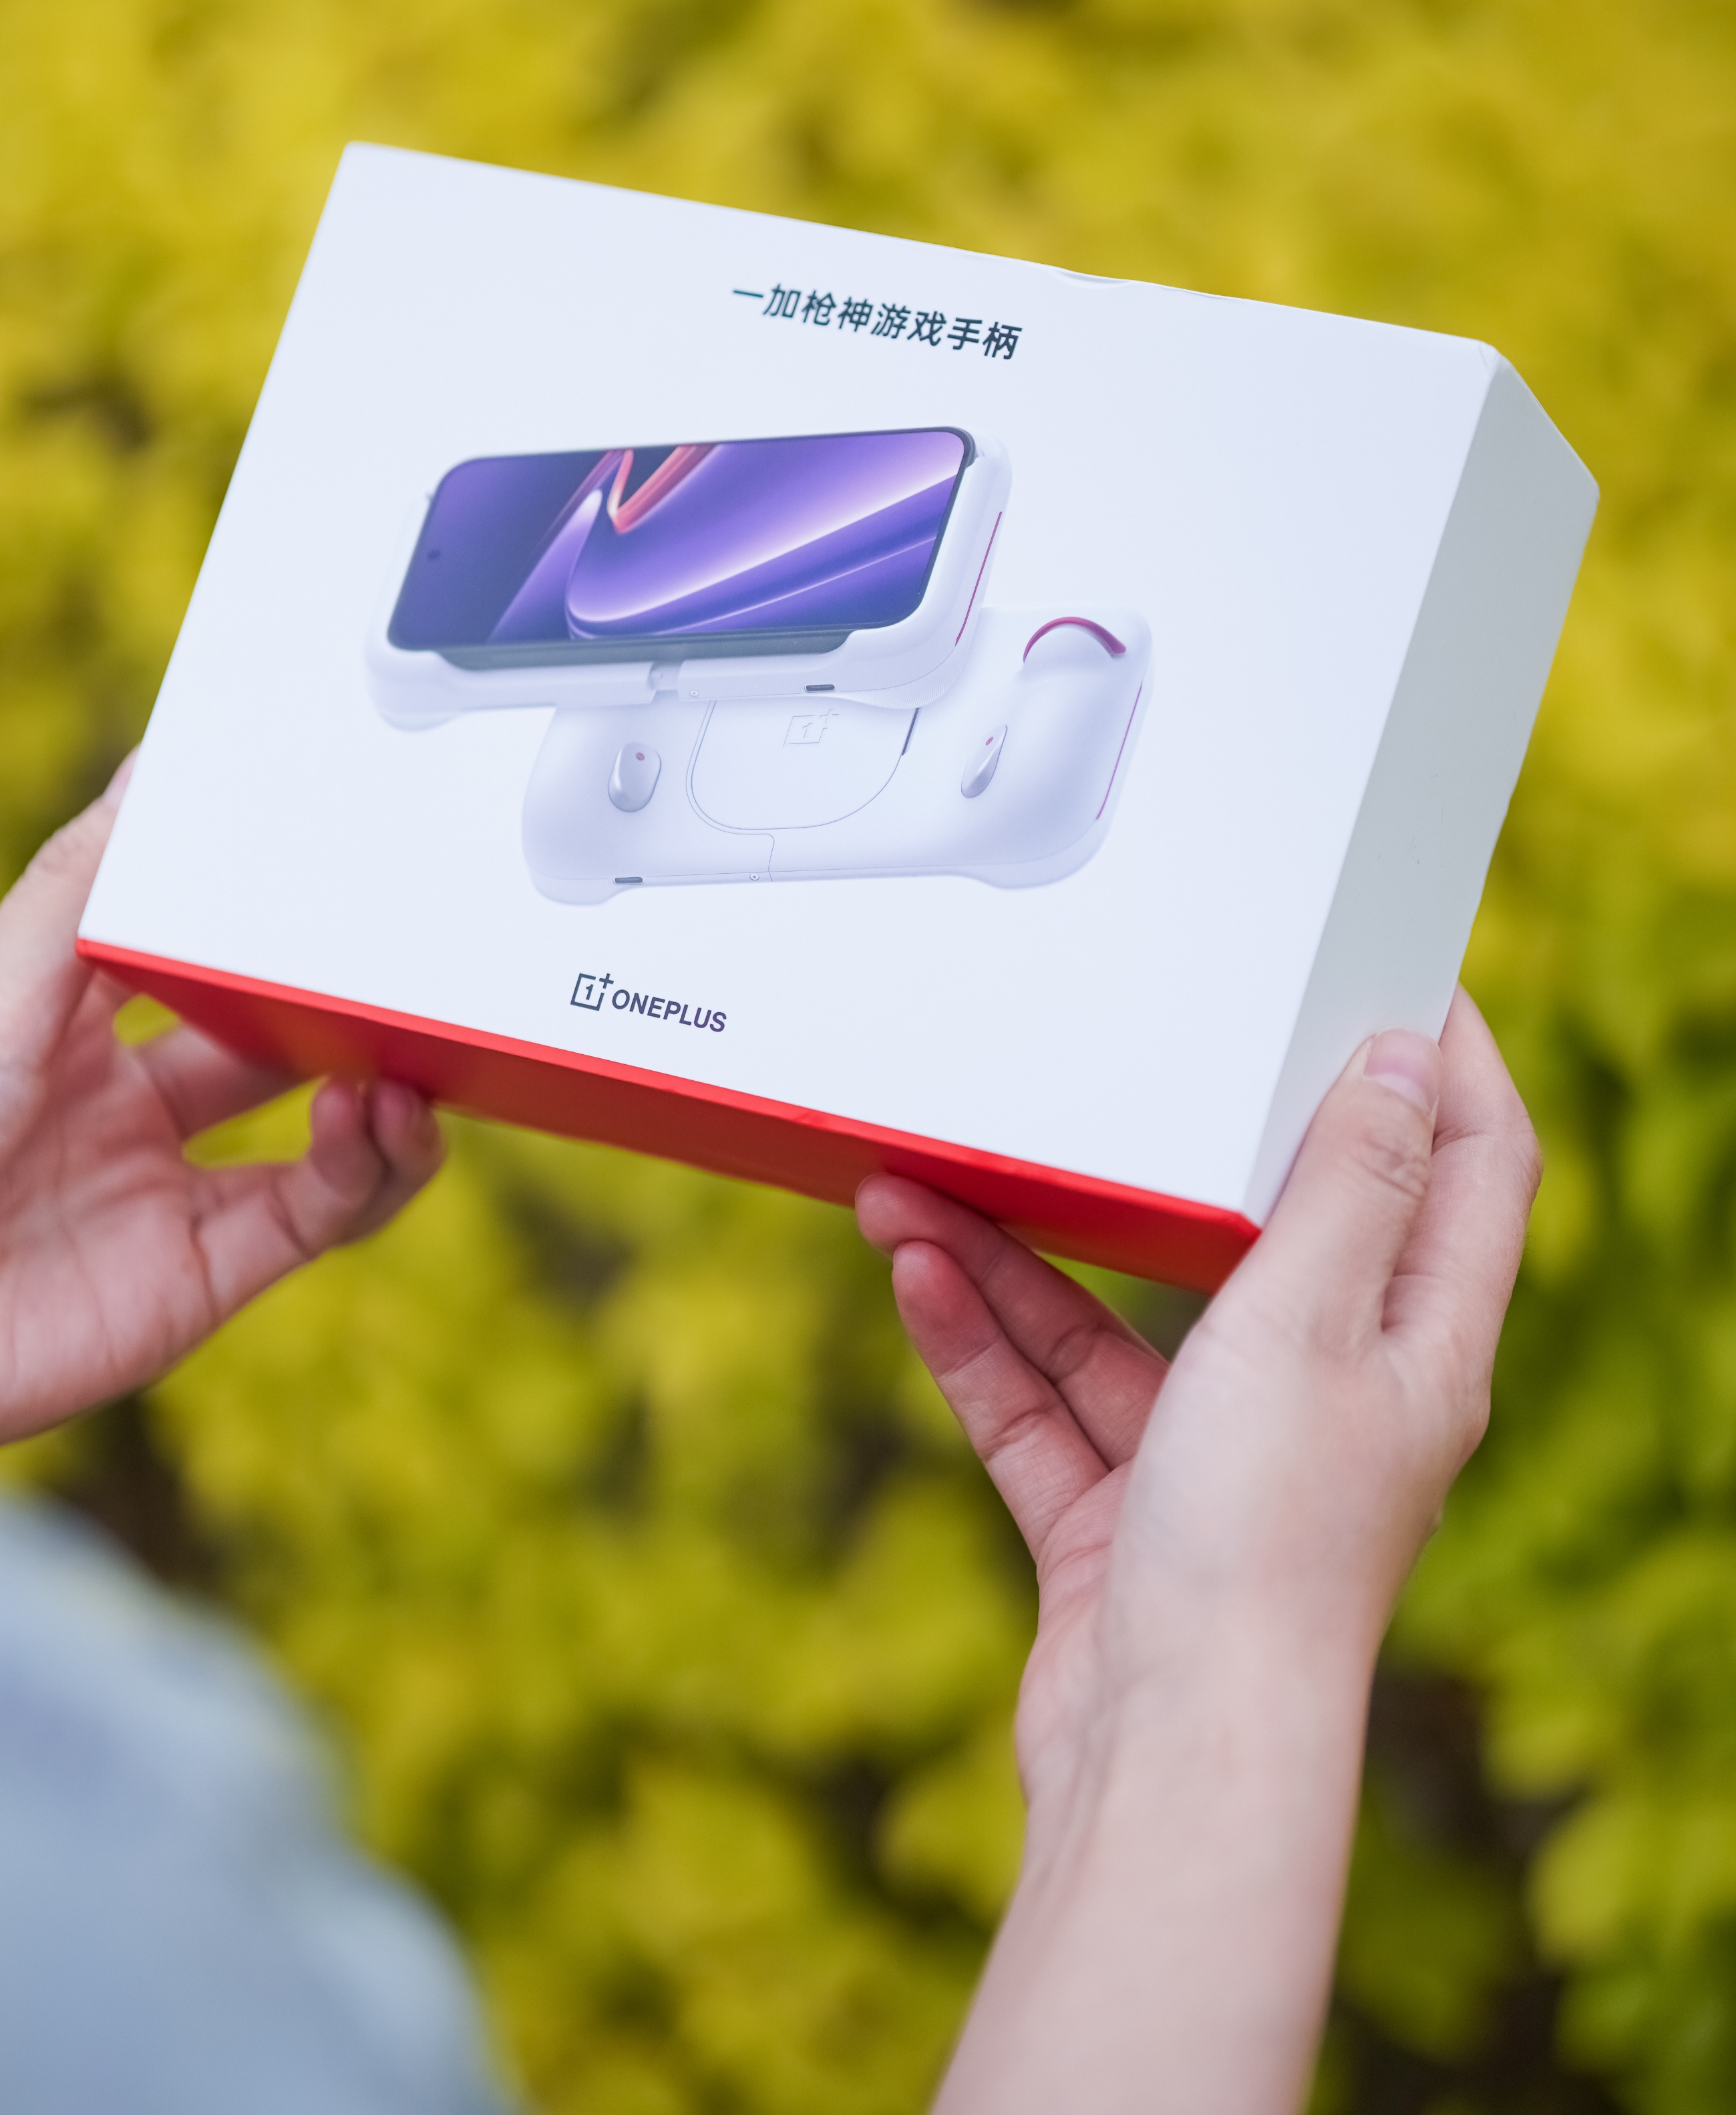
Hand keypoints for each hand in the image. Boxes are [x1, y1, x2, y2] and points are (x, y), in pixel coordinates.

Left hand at [0, 770, 445, 1441]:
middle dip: (353, 1004)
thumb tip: (154, 768)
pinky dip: (368, 1166)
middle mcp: (129, 1112)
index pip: (194, 960)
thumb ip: (79, 889)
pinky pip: (321, 1217)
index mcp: (69, 1033)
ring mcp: (171, 1195)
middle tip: (414, 961)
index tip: (338, 860)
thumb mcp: (3, 991)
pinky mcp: (205, 1277)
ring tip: (413, 1059)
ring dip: (390, 1094)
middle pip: (280, 1041)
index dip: (268, 922)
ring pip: (326, 1136)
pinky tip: (374, 1117)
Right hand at [857, 990, 1539, 2114]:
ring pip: (1113, 1326)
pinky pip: (1045, 1406)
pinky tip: (912, 1277)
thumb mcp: (1308, 1324)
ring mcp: (1218, 1464)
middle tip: (1127, 1054)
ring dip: (1015, 1256)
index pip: (1469, 1174)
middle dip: (1174, 1149)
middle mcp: (1329, 1401)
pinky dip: (982, 1346)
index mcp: (1416, 1349)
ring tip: (911, 1182)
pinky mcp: (1121, 1523)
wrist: (1165, 1762)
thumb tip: (1400, 1059)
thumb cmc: (1260, 1549)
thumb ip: (1346, 1188)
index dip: (1446, 1067)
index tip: (1386, 973)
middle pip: (1266, 1239)